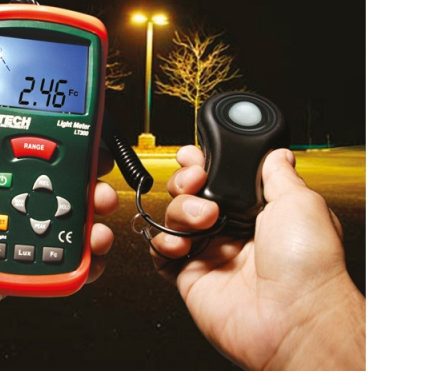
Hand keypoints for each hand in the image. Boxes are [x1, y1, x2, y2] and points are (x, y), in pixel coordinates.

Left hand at [0, 66, 117, 354]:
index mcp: (1, 164)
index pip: (46, 144)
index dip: (75, 138)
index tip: (93, 134)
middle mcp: (19, 191)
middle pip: (71, 179)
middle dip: (94, 178)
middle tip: (99, 180)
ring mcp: (27, 223)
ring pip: (77, 215)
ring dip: (96, 216)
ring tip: (94, 223)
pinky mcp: (32, 256)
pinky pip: (68, 255)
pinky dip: (88, 255)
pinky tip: (90, 251)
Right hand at [150, 146, 364, 370]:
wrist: (296, 317)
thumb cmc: (308, 264)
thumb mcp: (300, 200)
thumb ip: (278, 172)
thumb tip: (277, 153)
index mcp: (256, 209)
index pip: (218, 178)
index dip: (202, 164)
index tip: (196, 158)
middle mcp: (232, 229)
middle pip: (189, 192)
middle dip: (186, 180)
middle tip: (197, 181)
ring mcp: (211, 253)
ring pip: (173, 216)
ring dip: (180, 209)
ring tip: (203, 219)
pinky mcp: (192, 277)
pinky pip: (162, 253)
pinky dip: (163, 242)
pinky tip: (181, 242)